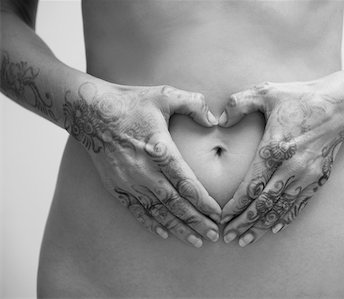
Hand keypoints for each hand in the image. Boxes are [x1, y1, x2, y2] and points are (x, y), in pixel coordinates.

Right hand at [63, 82, 220, 247]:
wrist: (90, 112)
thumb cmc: (130, 102)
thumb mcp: (164, 94)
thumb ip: (193, 104)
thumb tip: (214, 120)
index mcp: (159, 149)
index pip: (186, 183)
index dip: (203, 201)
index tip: (217, 213)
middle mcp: (144, 171)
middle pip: (175, 203)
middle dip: (196, 221)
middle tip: (214, 234)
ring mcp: (129, 181)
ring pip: (157, 211)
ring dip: (178, 228)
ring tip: (195, 240)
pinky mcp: (116, 186)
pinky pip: (136, 210)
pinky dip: (151, 223)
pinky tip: (164, 233)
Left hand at [219, 79, 343, 246]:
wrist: (340, 104)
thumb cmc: (301, 97)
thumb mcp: (266, 92)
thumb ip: (238, 103)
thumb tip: (219, 120)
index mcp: (275, 148)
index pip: (250, 186)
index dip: (235, 206)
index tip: (221, 218)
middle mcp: (292, 166)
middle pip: (263, 203)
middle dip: (244, 223)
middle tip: (228, 238)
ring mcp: (308, 174)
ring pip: (280, 208)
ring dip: (262, 226)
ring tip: (246, 240)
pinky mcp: (319, 178)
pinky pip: (299, 204)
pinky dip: (285, 218)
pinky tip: (274, 228)